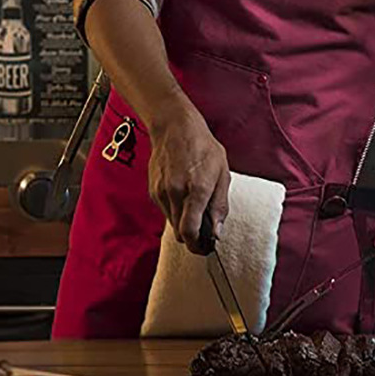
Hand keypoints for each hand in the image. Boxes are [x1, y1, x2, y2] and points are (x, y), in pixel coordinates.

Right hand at [148, 99, 229, 252]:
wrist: (175, 127)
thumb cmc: (203, 147)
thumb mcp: (222, 173)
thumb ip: (220, 205)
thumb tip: (216, 231)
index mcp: (197, 189)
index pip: (190, 232)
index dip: (197, 246)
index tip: (204, 248)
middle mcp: (176, 193)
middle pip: (180, 233)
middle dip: (191, 235)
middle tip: (203, 229)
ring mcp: (161, 192)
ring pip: (171, 223)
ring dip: (182, 221)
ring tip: (194, 203)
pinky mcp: (152, 190)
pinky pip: (164, 210)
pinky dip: (174, 209)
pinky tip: (182, 192)